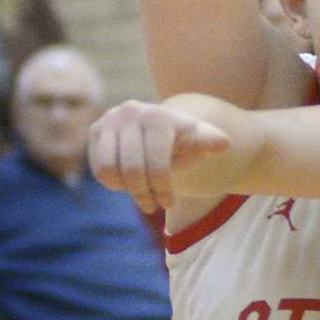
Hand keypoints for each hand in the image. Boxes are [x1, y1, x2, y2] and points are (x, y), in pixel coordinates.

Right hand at [89, 99, 232, 213]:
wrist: (161, 131)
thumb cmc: (184, 141)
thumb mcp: (200, 143)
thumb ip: (211, 143)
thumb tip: (224, 144)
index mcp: (158, 117)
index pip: (157, 164)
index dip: (163, 189)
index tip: (169, 204)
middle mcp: (130, 112)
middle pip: (132, 169)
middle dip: (144, 194)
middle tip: (153, 207)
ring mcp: (109, 120)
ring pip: (109, 169)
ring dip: (126, 189)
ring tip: (140, 194)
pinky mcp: (95, 131)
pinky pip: (98, 168)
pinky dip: (113, 182)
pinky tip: (128, 183)